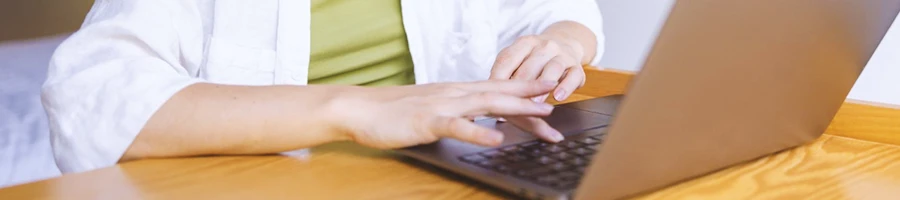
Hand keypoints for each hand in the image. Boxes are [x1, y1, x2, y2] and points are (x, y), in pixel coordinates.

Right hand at [331, 80, 563, 148]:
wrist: (359, 109)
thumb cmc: (392, 112)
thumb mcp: (430, 108)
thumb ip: (453, 111)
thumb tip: (473, 118)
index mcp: (455, 91)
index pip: (496, 87)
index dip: (524, 87)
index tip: (548, 89)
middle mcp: (454, 94)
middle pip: (499, 93)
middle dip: (531, 95)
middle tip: (558, 97)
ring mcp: (442, 106)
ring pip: (486, 104)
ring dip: (516, 108)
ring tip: (541, 112)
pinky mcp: (428, 122)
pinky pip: (458, 127)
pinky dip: (480, 133)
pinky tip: (497, 140)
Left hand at [490, 35, 587, 142]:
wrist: (566, 42)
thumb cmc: (534, 57)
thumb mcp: (518, 59)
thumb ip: (505, 74)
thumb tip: (489, 100)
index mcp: (524, 43)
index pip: (508, 60)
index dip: (497, 80)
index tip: (490, 98)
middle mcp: (544, 46)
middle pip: (529, 67)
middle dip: (519, 89)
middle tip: (510, 107)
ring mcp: (562, 55)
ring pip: (552, 69)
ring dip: (542, 87)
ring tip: (534, 104)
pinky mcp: (576, 67)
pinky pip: (573, 76)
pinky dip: (565, 86)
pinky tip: (558, 97)